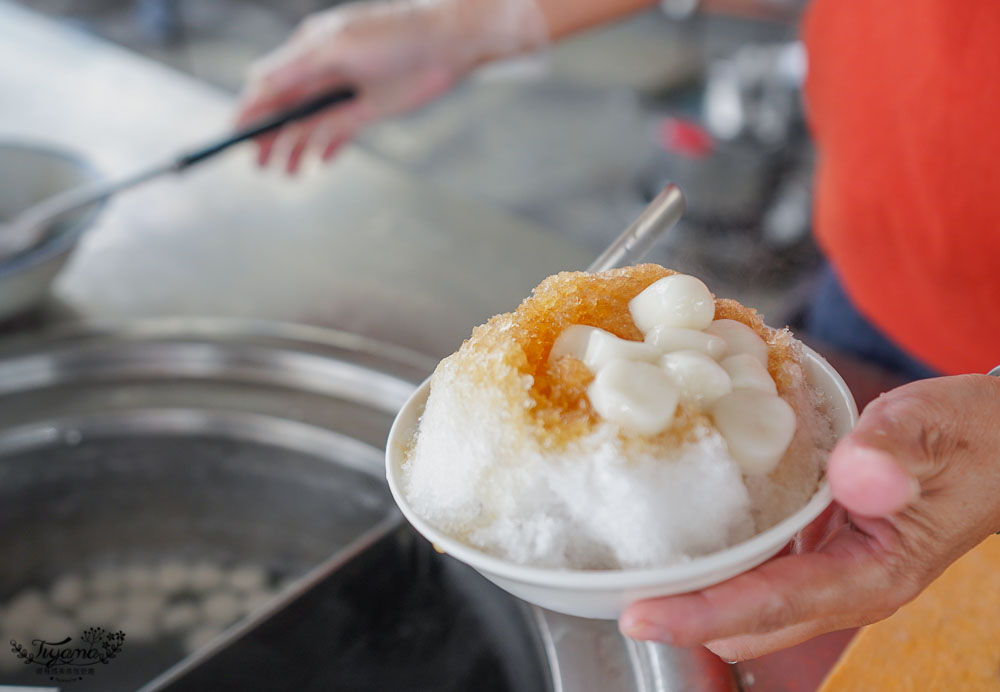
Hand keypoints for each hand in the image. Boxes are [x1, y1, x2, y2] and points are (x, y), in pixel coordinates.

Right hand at [235, 0, 545, 172]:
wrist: (446, 43)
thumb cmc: (393, 34)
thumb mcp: (338, 48)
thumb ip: (296, 68)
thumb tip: (255, 79)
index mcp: (309, 51)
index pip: (270, 85)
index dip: (251, 111)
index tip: (235, 135)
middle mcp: (323, 73)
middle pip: (287, 110)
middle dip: (270, 137)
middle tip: (259, 165)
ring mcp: (345, 93)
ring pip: (311, 126)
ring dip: (296, 149)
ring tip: (288, 174)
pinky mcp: (368, 110)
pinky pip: (339, 133)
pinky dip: (328, 148)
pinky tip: (320, 163)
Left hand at [619, 374, 999, 660]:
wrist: (993, 442)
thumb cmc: (969, 437)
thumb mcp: (937, 430)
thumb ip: (896, 452)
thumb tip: (853, 475)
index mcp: (871, 575)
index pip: (771, 605)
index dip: (701, 615)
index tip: (638, 615)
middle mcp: (844, 588)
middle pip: (746, 622)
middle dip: (683, 615)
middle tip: (618, 587)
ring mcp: (830, 575)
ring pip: (747, 606)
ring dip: (694, 594)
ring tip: (631, 568)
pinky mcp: (819, 553)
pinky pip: (756, 572)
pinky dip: (717, 562)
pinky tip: (683, 532)